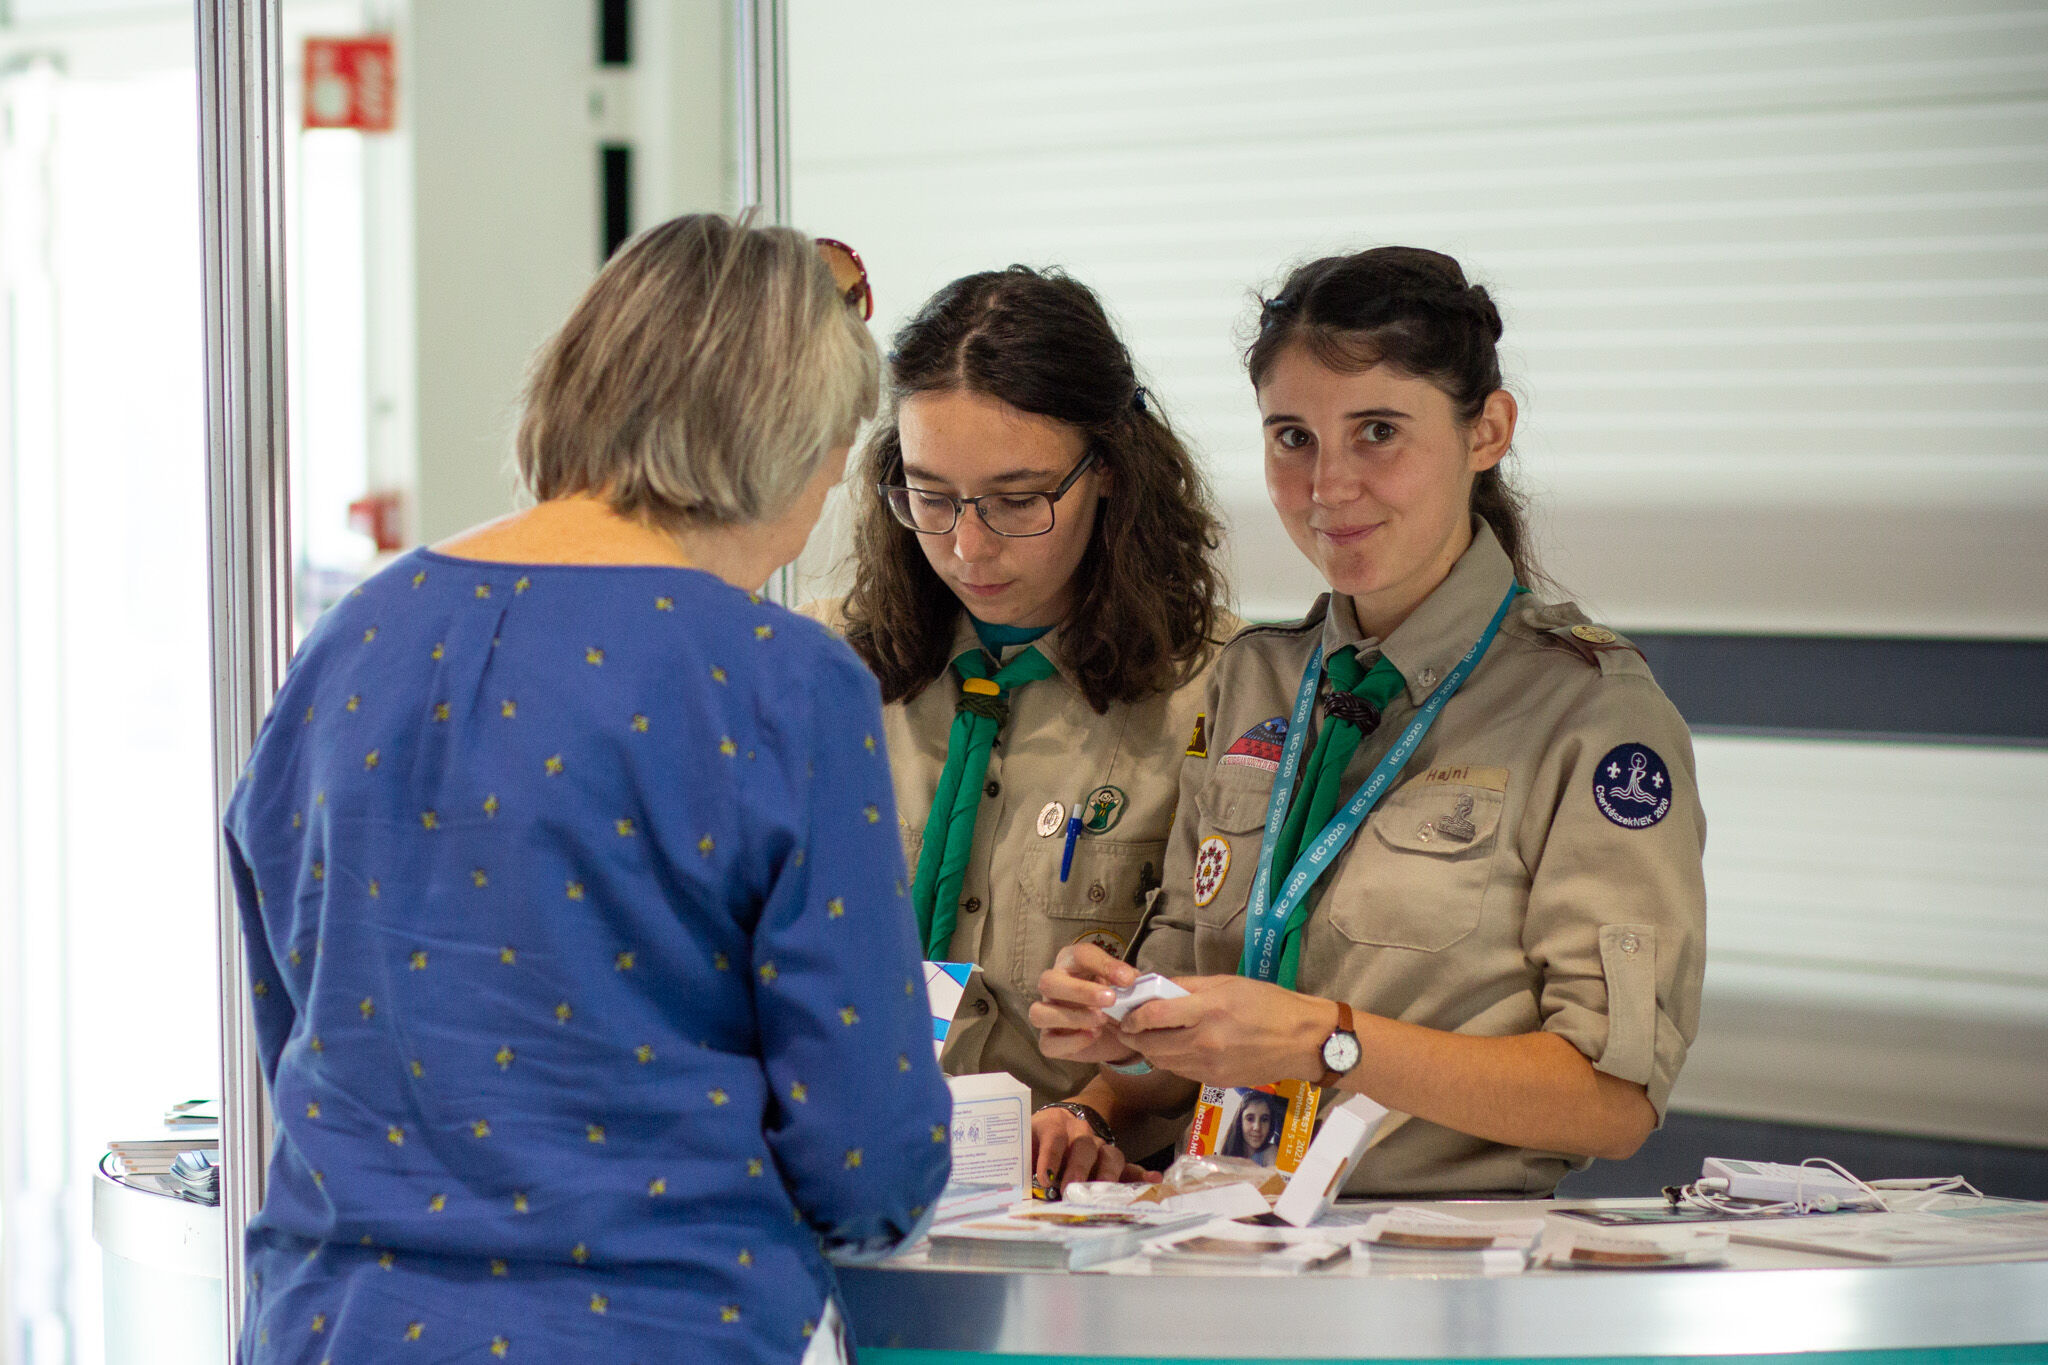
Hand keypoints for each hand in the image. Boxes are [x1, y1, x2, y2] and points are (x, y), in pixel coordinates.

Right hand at [1029, 943, 1144, 1065]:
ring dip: (1072, 1017)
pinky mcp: (1049, 1041)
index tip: (1128, 979)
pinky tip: (1093, 1036)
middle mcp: (1053, 987)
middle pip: (1048, 981)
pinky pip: (1048, 1043)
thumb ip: (1126, 980)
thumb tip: (1130, 979)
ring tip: (1101, 1021)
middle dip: (1080, 990)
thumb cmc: (1115, 1001)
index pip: (1079, 955)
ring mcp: (1047, 1014)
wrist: (1117, 1034)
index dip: (1103, 965)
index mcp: (1070, 964)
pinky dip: (1072, 1041)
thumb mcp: (1124, 987)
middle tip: (1111, 999)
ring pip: (1038, 1013)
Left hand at [1030, 1106, 1158, 1193]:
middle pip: (1084, 1146)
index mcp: (1054, 1126)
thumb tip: (1009, 1188)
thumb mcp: (1024, 1144)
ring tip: (1104, 1193)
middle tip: (1071, 1189)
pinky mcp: (1113, 1159)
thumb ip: (1020, 1162)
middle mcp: (1080, 1133)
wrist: (1058, 1121)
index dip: (1050, 1156)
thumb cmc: (1036, 1140)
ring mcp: (1100, 1145)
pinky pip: (1129, 1166)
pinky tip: (1153, 1181)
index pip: (1053, 1138)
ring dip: (1107, 1175)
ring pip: (1109, 1155)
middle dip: (1078, 1168)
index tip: (1044, 1178)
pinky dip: (1141, 1174)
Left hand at [1118, 976, 1334, 1089]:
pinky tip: (1174, 1047)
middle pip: (1152, 1044)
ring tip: (1147, 1036)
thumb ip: (1189, 986)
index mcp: (1209, 1011)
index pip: (1155, 1017)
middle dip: (1133, 1036)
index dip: (1133, 1017)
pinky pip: (1181, 1071)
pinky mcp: (1215, 1081)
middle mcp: (1205, 1042)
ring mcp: (1209, 1067)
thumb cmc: (1269, 1003)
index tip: (1125, 1013)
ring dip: (1150, 1049)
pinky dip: (1171, 1060)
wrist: (1303, 1042)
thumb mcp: (1228, 983)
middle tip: (1126, 1026)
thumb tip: (1157, 988)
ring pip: (1163, 1062)